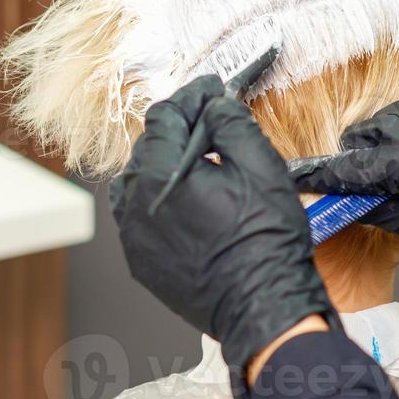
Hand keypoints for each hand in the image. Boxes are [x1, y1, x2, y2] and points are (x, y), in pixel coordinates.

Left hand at [110, 75, 340, 398]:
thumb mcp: (261, 166)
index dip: (191, 98)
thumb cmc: (265, 241)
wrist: (262, 306)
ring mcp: (134, 237)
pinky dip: (159, 201)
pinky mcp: (141, 262)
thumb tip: (214, 106)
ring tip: (196, 164)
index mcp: (160, 175)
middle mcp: (134, 204)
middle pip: (148, 148)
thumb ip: (231, 124)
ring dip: (163, 165)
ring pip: (137, 182)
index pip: (164, 117)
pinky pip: (140, 217)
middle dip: (178, 130)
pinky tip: (188, 204)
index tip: (210, 92)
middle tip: (210, 123)